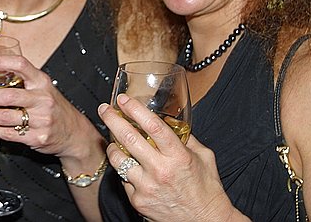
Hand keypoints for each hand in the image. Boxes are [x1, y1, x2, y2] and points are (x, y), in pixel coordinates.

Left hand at [0, 54, 104, 161]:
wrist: (75, 134)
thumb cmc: (54, 108)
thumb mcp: (43, 88)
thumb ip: (22, 81)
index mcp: (42, 82)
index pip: (20, 65)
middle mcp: (42, 99)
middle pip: (7, 96)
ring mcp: (41, 120)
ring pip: (4, 117)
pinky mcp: (37, 137)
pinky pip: (7, 134)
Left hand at [99, 95, 244, 221]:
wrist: (204, 221)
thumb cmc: (206, 188)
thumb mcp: (204, 157)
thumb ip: (186, 138)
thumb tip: (170, 121)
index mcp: (178, 156)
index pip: (153, 126)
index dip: (135, 109)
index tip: (123, 99)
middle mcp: (161, 170)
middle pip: (128, 138)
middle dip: (112, 120)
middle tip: (104, 109)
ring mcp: (147, 187)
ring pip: (118, 159)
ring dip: (111, 145)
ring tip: (111, 138)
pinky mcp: (138, 201)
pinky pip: (123, 178)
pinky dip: (123, 168)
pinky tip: (127, 163)